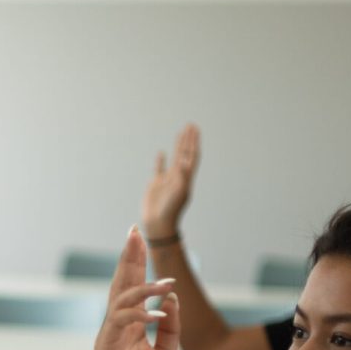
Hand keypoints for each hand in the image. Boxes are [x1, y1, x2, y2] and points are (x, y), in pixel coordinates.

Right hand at [92, 228, 179, 349]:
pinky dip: (140, 315)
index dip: (135, 262)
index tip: (139, 238)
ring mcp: (110, 333)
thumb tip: (172, 299)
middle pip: (121, 283)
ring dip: (143, 288)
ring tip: (166, 284)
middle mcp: (118, 324)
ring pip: (121, 299)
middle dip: (128, 257)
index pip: (131, 286)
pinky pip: (122, 322)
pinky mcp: (106, 345)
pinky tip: (158, 314)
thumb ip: (171, 327)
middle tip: (134, 232)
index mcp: (130, 324)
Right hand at [140, 123, 199, 239]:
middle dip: (188, 139)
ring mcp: (167, 180)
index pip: (192, 155)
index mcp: (186, 177)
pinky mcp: (156, 185)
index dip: (194, 142)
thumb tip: (184, 162)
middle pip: (185, 153)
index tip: (195, 129)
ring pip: (174, 158)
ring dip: (178, 145)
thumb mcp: (179, 193)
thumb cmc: (170, 211)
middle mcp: (178, 176)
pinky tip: (161, 152)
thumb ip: (182, 177)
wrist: (158, 224)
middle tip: (190, 125)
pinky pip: (159, 169)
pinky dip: (160, 160)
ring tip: (180, 133)